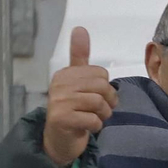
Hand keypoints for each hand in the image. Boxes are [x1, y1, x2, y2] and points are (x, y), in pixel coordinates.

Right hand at [43, 27, 117, 167]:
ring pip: (99, 103)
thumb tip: (79, 28)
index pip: (100, 73)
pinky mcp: (62, 119)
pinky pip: (93, 120)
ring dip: (103, 115)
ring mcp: (59, 102)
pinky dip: (97, 126)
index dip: (106, 88)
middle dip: (108, 101)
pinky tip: (88, 127)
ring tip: (95, 118)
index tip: (97, 97)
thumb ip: (79, 57)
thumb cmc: (73, 110)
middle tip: (100, 110)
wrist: (59, 140)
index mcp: (64, 74)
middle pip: (102, 86)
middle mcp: (59, 85)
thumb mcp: (77, 82)